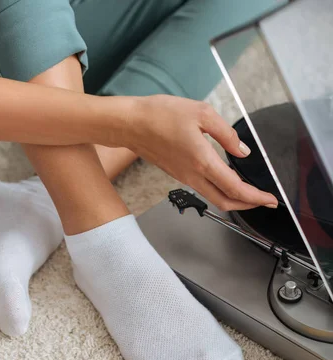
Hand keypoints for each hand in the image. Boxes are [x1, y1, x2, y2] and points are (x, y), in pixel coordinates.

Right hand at [127, 95, 277, 210]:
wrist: (131, 124)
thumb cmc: (161, 115)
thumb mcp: (201, 113)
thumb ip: (227, 134)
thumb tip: (242, 151)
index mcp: (203, 160)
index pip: (235, 187)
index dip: (255, 196)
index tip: (269, 198)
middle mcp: (194, 175)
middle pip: (226, 202)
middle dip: (248, 204)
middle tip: (264, 201)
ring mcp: (185, 177)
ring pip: (215, 198)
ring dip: (235, 199)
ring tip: (250, 193)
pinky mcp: (178, 174)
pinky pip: (204, 189)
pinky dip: (220, 191)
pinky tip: (227, 182)